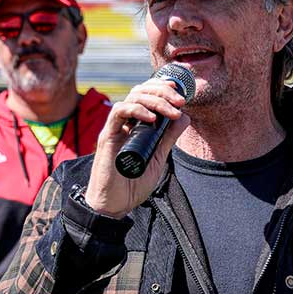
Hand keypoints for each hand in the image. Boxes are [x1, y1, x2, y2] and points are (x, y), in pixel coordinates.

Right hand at [84, 77, 190, 218]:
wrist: (115, 204)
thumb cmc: (133, 184)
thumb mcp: (158, 158)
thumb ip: (169, 138)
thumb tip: (185, 116)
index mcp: (136, 126)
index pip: (147, 95)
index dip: (162, 88)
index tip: (180, 91)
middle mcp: (125, 123)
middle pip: (140, 91)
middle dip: (163, 91)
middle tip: (180, 101)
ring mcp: (116, 128)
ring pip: (132, 97)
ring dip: (155, 100)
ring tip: (172, 111)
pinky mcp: (107, 136)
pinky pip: (119, 112)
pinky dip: (136, 110)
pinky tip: (152, 119)